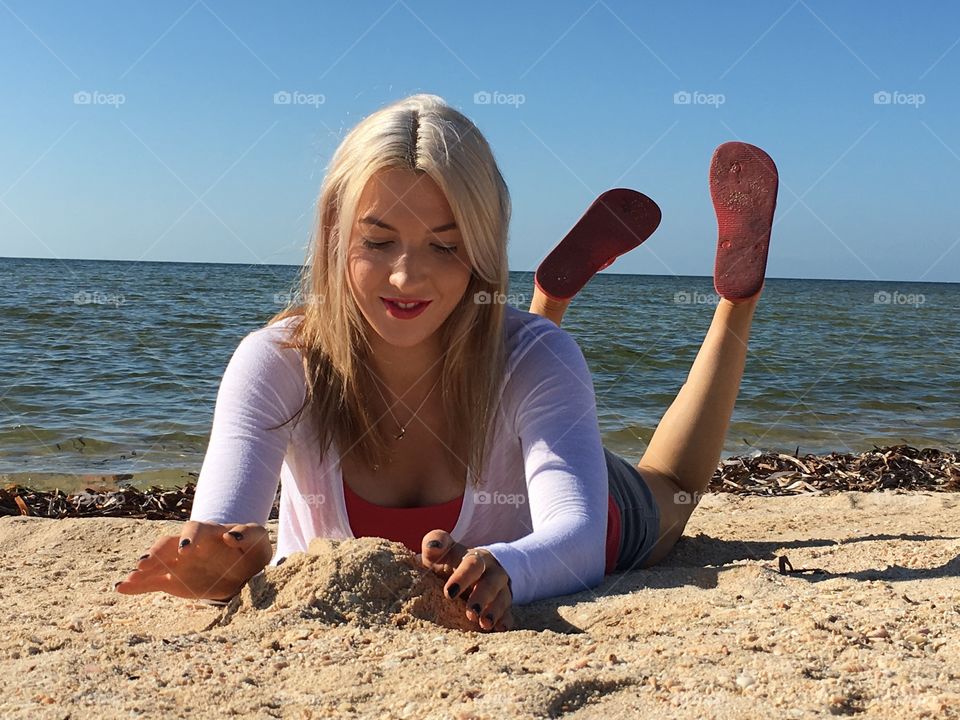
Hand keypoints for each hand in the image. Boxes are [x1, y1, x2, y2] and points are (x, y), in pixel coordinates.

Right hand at [114, 520, 272, 601]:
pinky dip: (137, 584)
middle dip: (157, 552)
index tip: (185, 550)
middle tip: (146, 563)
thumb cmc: (252, 551)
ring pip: (156, 563)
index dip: (188, 537)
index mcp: (209, 533)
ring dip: (143, 569)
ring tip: (130, 578)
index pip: (194, 528)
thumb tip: (230, 534)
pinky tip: (121, 588)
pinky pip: (153, 582)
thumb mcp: (259, 540)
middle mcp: (189, 546)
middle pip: (168, 544)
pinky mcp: (174, 581)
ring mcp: (178, 563)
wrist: (246, 571)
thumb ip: (248, 534)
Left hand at [420, 529, 513, 631]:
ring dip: (494, 611)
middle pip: (490, 583)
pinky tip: (500, 629)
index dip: (463, 577)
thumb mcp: (441, 552)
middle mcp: (491, 572)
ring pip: (502, 598)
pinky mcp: (504, 605)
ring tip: (485, 624)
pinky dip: (505, 621)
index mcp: (475, 558)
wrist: (473, 570)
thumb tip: (434, 545)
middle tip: (471, 612)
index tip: (449, 593)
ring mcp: (500, 589)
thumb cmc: (450, 562)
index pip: (472, 564)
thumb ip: (434, 543)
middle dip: (482, 597)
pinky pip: (509, 613)